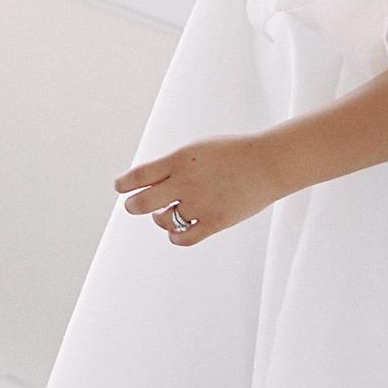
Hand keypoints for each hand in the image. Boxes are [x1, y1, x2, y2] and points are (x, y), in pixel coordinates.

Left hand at [115, 134, 289, 246]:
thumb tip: (146, 183)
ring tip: (166, 213)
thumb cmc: (231, 154)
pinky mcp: (215, 222)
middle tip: (133, 206)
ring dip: (159, 218)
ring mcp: (200, 203)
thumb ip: (172, 165)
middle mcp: (186, 182)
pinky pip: (183, 238)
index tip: (120, 187)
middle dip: (133, 205)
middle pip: (143, 203)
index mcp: (179, 160)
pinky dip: (174, 236)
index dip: (124, 184)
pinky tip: (176, 231)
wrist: (267, 163)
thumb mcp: (196, 150)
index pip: (139, 175)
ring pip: (162, 221)